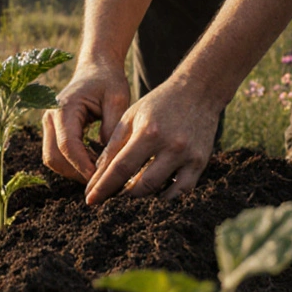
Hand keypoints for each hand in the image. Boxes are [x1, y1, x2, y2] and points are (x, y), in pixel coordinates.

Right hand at [42, 62, 130, 182]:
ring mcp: (49, 125)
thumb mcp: (117, 99)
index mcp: (64, 108)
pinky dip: (72, 163)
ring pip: (53, 159)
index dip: (82, 164)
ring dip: (73, 170)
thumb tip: (107, 159)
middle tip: (100, 180)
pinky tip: (93, 164)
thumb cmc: (108, 81)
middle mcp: (50, 117)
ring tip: (97, 173)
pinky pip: (57, 154)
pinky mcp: (53, 130)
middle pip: (54, 156)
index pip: (67, 144)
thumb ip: (112, 128)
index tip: (100, 177)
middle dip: (76, 172)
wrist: (96, 69)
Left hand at [85, 78, 219, 203]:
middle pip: (142, 185)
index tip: (90, 200)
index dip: (103, 187)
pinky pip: (183, 190)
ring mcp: (189, 156)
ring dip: (143, 196)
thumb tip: (97, 174)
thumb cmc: (158, 103)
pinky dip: (166, 196)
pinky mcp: (201, 162)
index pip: (121, 168)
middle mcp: (171, 146)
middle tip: (112, 196)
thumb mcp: (131, 117)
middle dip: (123, 194)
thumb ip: (114, 145)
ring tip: (130, 193)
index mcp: (148, 133)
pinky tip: (155, 192)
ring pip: (162, 192)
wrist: (198, 91)